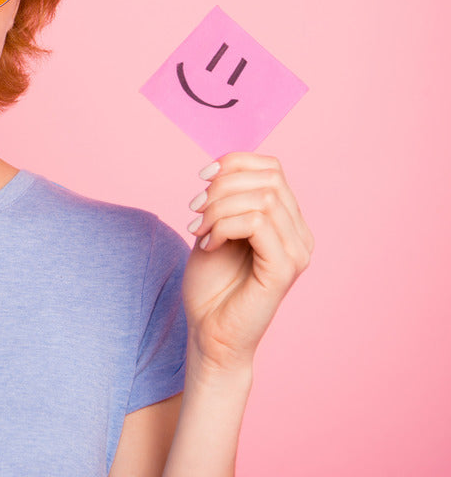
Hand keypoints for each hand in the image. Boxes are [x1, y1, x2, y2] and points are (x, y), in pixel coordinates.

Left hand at [182, 152, 312, 374]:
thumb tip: (223, 166)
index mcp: (288, 222)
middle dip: (222, 187)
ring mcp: (298, 252)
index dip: (234, 163)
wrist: (210, 333)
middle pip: (268, 178)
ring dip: (218, 209)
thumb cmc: (212, 286)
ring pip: (261, 198)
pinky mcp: (284, 269)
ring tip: (199, 231)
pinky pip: (257, 223)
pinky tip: (209, 244)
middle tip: (195, 211)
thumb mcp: (215, 228)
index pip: (272, 168)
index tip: (202, 179)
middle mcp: (301, 235)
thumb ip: (226, 199)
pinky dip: (224, 226)